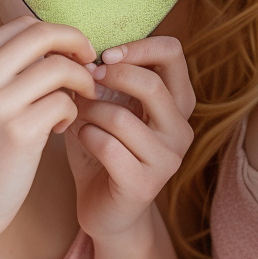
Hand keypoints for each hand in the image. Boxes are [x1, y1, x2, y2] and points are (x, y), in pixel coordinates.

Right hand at [0, 16, 96, 249]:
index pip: (26, 25)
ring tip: (76, 102)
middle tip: (90, 63)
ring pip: (61, 67)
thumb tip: (61, 43)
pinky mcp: (18, 132)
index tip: (72, 52)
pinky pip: (65, 102)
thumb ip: (8, 66)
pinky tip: (59, 129)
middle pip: (45, 34)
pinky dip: (72, 112)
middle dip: (78, 43)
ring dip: (81, 81)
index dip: (59, 34)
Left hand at [65, 36, 195, 241]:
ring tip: (76, 115)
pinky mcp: (145, 184)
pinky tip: (81, 139)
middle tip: (86, 80)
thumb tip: (84, 51)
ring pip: (121, 118)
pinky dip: (85, 137)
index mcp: (179, 103)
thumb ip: (110, 80)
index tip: (106, 54)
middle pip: (152, 85)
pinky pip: (108, 148)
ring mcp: (167, 159)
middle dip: (111, 77)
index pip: (173, 54)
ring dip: (89, 112)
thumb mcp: (113, 107)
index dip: (139, 47)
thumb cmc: (106, 149)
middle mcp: (181, 129)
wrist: (105, 211)